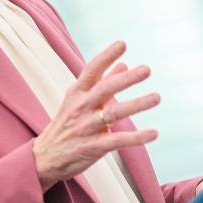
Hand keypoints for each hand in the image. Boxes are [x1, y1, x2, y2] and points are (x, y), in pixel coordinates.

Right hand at [32, 40, 159, 190]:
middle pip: (105, 89)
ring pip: (114, 113)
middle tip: (146, 69)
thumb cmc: (66, 125)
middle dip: (126, 79)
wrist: (45, 158)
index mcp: (77, 93)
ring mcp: (87, 127)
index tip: (122, 44)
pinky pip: (118, 140)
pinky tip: (154, 133)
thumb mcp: (78, 100)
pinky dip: (137, 137)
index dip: (106, 56)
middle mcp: (81, 108)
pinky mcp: (93, 147)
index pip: (91, 70)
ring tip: (156, 97)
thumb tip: (123, 64)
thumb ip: (102, 82)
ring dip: (137, 104)